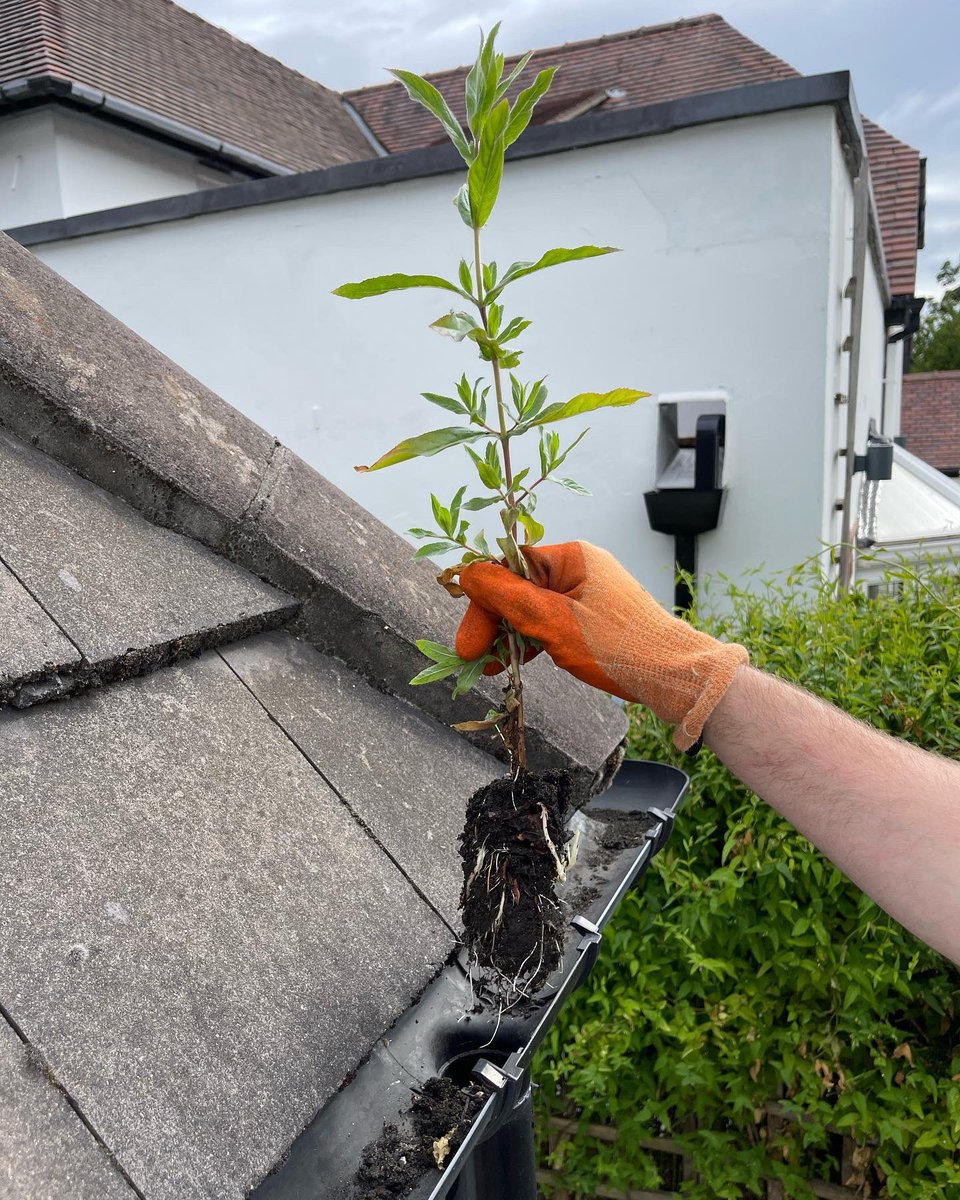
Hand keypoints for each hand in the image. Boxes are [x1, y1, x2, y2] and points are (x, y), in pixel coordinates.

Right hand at [456, 541, 747, 749]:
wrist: (675, 677)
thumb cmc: (618, 647)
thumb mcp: (554, 622)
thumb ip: (507, 596)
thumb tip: (467, 573)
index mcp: (571, 557)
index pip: (509, 568)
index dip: (483, 602)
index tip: (469, 640)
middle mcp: (579, 568)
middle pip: (518, 588)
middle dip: (493, 622)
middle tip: (473, 657)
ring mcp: (587, 594)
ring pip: (532, 608)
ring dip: (509, 635)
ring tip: (492, 667)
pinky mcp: (593, 619)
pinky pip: (551, 622)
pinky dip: (532, 641)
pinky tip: (515, 663)